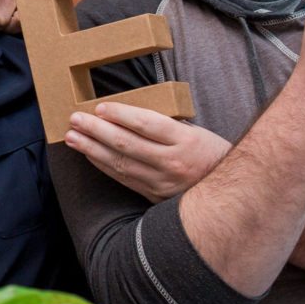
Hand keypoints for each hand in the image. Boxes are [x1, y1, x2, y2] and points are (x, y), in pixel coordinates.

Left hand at [66, 102, 231, 203]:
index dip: (121, 115)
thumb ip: (165, 126)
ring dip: (92, 149)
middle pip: (126, 144)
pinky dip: (103, 166)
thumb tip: (128, 115)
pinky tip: (89, 155)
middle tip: (75, 119)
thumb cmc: (212, 155)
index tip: (100, 108)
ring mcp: (162, 182)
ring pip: (120, 163)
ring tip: (72, 137)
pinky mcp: (154, 196)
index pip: (147, 124)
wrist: (232, 194)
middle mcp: (172, 163)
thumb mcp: (195, 133)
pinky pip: (123, 178)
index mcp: (185, 141)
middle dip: (96, 130)